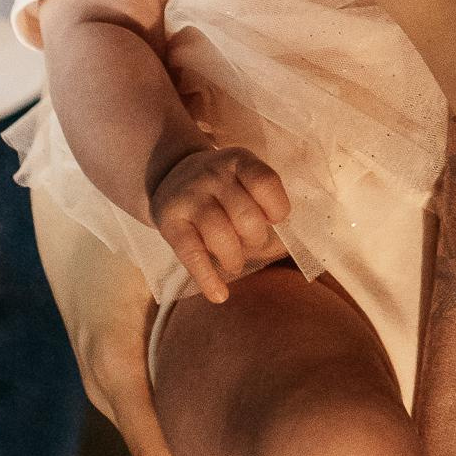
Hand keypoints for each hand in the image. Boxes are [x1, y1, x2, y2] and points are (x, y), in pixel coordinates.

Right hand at [24, 186, 205, 455]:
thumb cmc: (132, 242)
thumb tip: (256, 361)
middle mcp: (110, 385)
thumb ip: (205, 306)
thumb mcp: (169, 274)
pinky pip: (151, 430)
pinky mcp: (120, 372)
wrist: (87, 215)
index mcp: (119, 371)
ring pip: (155, 455)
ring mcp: (112, 382)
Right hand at [150, 143, 291, 304]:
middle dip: (256, 239)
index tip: (275, 219)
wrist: (171, 175)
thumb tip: (287, 246)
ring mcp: (189, 196)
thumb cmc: (221, 190)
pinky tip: (219, 295)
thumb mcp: (243, 181)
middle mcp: (213, 174)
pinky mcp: (169, 220)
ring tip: (234, 262)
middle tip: (252, 244)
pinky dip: (207, 279)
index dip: (277, 207)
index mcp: (238, 161)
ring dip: (234, 259)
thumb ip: (265, 207)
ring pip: (220, 235)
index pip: (265, 182)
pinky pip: (191, 254)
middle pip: (246, 216)